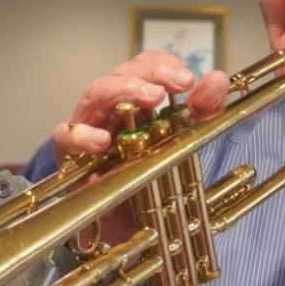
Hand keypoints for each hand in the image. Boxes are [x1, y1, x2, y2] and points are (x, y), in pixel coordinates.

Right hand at [53, 51, 231, 158]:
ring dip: (124, 90)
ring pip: (96, 93)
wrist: (121, 221)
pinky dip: (83, 135)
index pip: (143, 66)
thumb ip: (201, 112)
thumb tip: (217, 80)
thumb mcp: (181, 141)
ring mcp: (86, 125)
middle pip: (121, 72)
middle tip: (181, 82)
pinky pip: (66, 136)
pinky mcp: (68, 152)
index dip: (163, 65)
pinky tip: (103, 140)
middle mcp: (109, 106)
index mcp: (134, 99)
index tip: (188, 78)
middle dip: (151, 72)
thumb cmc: (145, 175)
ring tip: (153, 97)